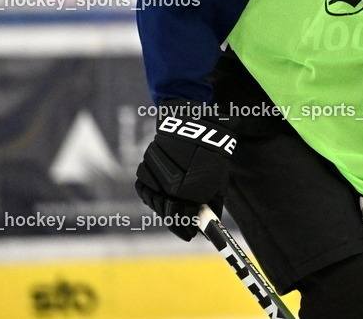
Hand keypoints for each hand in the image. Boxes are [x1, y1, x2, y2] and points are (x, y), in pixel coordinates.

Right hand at [135, 99, 236, 240]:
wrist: (192, 126)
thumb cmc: (210, 155)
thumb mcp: (219, 181)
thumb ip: (212, 206)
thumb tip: (207, 227)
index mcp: (191, 190)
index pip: (184, 219)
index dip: (187, 229)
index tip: (191, 235)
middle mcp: (170, 185)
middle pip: (168, 214)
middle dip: (177, 222)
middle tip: (184, 226)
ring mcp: (155, 177)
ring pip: (155, 204)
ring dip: (164, 209)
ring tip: (175, 207)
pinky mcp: (144, 169)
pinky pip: (144, 191)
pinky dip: (152, 196)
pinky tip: (162, 195)